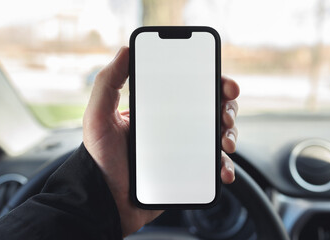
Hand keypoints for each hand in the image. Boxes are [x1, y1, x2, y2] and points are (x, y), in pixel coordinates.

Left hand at [83, 47, 238, 236]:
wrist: (106, 202)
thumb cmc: (99, 159)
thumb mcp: (98, 116)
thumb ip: (108, 82)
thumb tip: (125, 49)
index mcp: (158, 109)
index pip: (190, 88)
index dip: (213, 83)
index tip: (225, 86)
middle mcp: (174, 126)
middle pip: (211, 110)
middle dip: (227, 109)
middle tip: (225, 117)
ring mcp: (183, 149)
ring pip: (217, 135)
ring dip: (230, 135)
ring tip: (225, 143)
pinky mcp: (188, 172)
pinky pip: (213, 166)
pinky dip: (224, 166)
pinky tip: (223, 172)